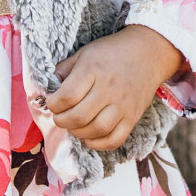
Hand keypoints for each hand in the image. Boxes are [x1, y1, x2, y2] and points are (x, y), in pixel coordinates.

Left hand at [47, 25, 186, 151]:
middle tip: (60, 116)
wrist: (148, 53)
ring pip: (96, 130)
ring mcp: (123, 105)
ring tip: (73, 125)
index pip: (67, 96)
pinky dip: (98, 144)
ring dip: (78, 132)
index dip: (53, 104)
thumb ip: (64, 70)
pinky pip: (114, 140)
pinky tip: (89, 136)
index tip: (52, 102)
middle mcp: (108, 89)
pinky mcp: (133, 117)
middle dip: (62, 121)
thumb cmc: (111, 52)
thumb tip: (47, 90)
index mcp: (93, 70)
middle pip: (79, 117)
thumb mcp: (83, 53)